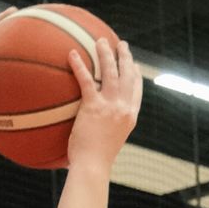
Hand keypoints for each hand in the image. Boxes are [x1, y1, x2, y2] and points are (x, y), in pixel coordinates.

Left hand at [62, 26, 141, 172]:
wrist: (93, 166)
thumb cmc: (95, 162)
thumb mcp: (107, 144)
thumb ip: (105, 131)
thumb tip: (93, 130)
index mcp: (130, 117)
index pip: (137, 91)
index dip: (136, 75)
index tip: (135, 65)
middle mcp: (124, 108)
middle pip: (128, 75)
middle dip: (126, 57)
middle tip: (121, 44)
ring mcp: (111, 106)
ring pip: (111, 72)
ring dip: (106, 53)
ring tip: (101, 40)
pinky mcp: (94, 107)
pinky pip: (86, 80)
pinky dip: (79, 65)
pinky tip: (71, 54)